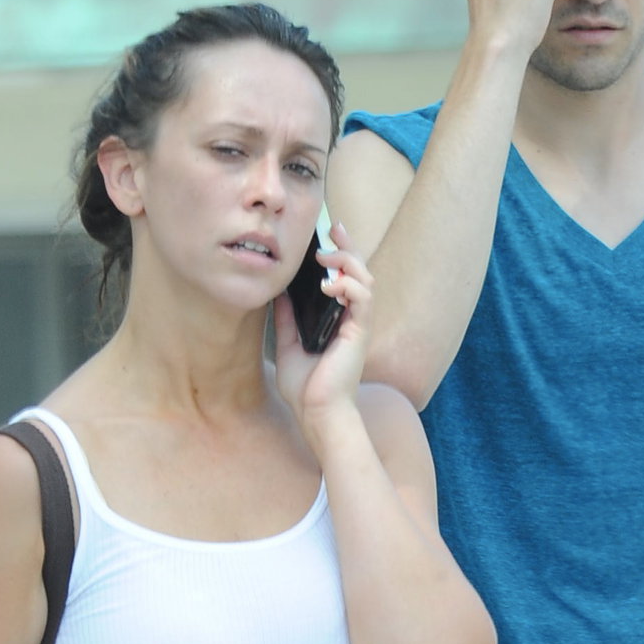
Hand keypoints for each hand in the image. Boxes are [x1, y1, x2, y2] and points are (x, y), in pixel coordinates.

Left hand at [273, 224, 371, 432]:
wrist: (316, 415)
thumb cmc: (306, 389)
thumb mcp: (287, 345)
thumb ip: (286, 319)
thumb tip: (278, 293)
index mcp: (338, 320)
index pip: (344, 279)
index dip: (339, 254)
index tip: (326, 236)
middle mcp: (352, 319)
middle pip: (359, 271)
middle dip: (347, 246)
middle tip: (332, 229)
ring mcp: (358, 325)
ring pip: (365, 278)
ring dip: (347, 261)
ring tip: (326, 257)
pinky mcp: (359, 333)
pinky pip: (363, 298)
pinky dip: (349, 285)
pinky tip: (330, 285)